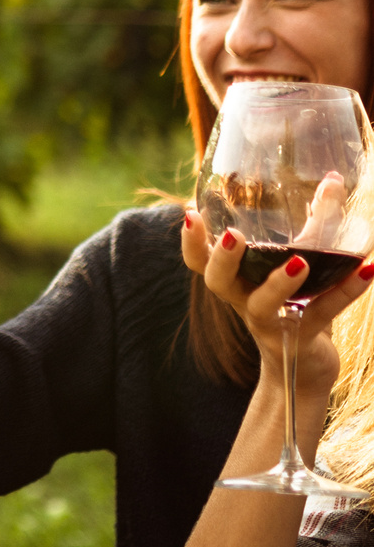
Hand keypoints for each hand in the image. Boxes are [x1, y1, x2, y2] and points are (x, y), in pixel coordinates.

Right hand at [182, 184, 371, 443]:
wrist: (305, 368)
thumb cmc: (295, 304)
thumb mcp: (300, 258)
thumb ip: (316, 221)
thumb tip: (334, 178)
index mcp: (235, 280)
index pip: (199, 260)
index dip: (190, 240)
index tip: (190, 212)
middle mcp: (243, 300)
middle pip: (217, 282)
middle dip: (222, 258)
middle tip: (233, 235)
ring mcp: (271, 321)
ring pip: (263, 304)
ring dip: (278, 281)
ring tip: (300, 260)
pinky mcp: (301, 338)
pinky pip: (323, 312)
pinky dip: (347, 291)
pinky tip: (368, 270)